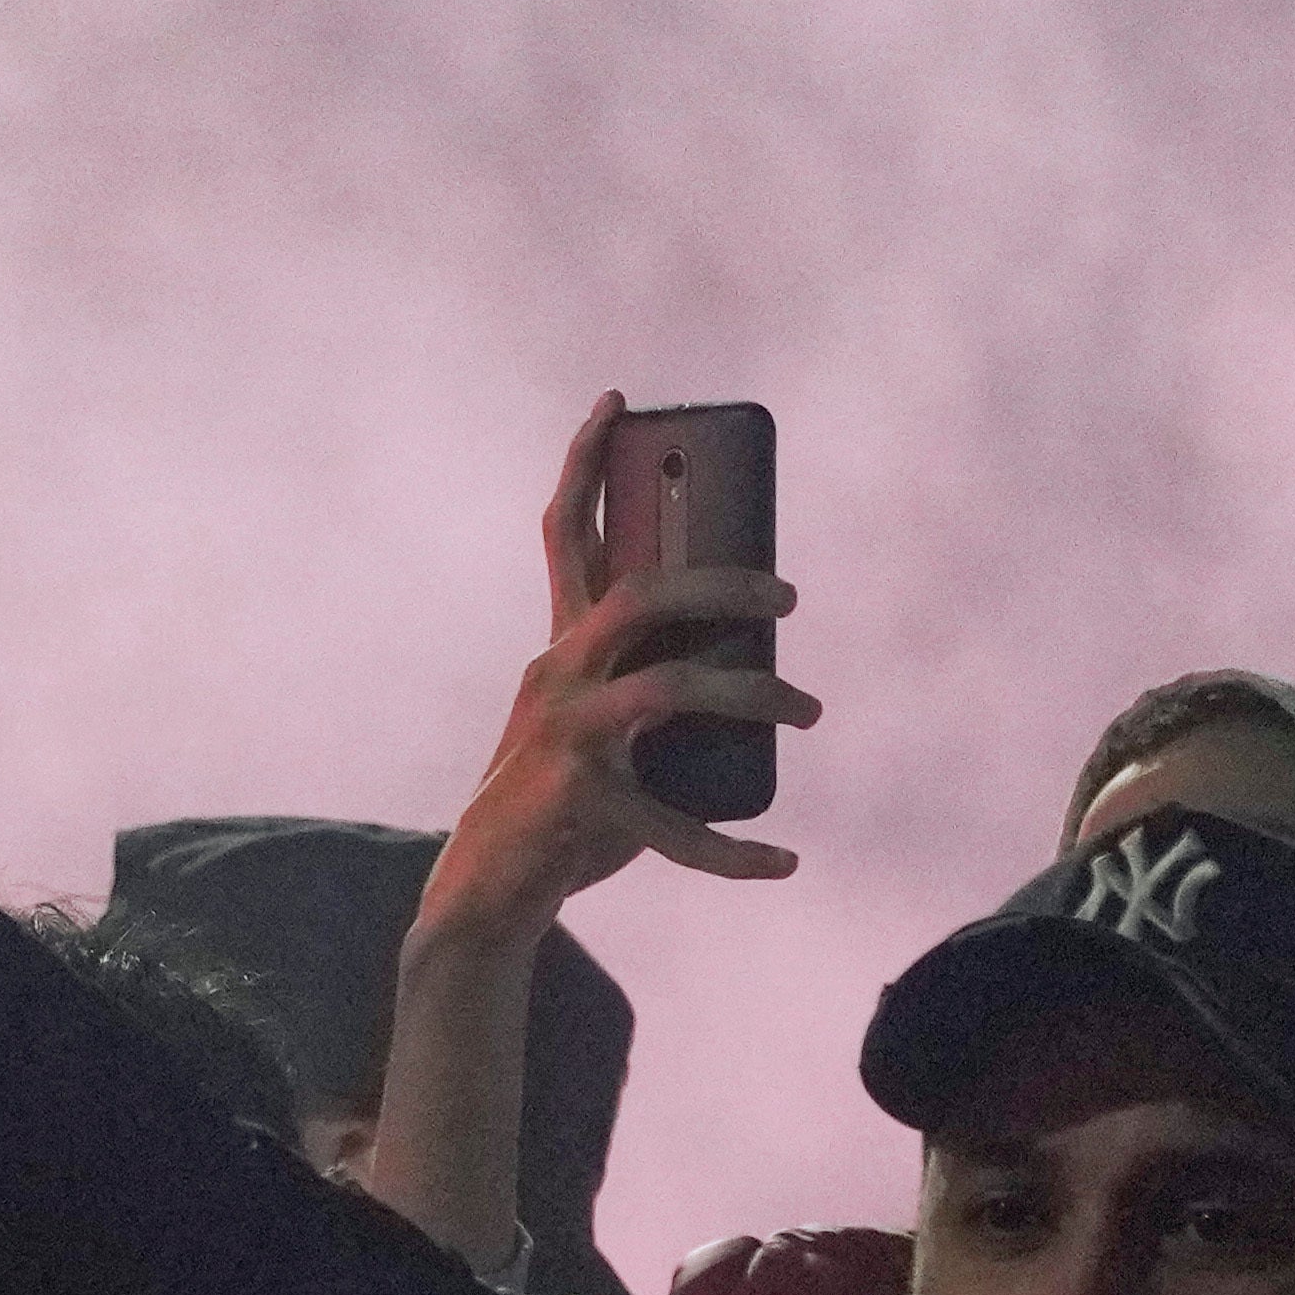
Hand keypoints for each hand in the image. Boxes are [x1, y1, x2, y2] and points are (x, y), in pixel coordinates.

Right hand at [409, 393, 814, 945]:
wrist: (487, 893)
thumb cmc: (559, 805)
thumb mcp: (604, 730)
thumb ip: (659, 691)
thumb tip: (759, 682)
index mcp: (560, 647)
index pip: (565, 532)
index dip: (587, 459)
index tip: (617, 400)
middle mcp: (555, 675)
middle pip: (641, 593)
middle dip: (724, 584)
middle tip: (788, 599)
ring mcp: (565, 735)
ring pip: (669, 688)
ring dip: (753, 695)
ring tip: (807, 712)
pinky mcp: (578, 798)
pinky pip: (676, 822)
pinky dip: (735, 852)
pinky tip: (781, 862)